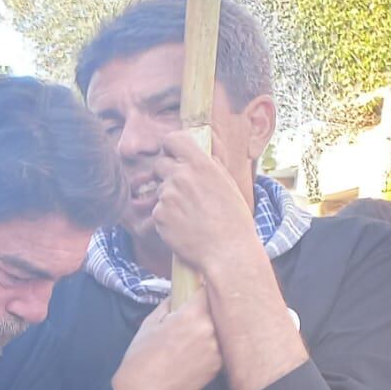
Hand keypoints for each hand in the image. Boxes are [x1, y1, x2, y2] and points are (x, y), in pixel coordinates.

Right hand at [112, 298, 223, 389]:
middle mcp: (208, 329)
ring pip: (220, 331)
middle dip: (207, 312)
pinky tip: (192, 357)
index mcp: (190, 315)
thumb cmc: (141, 356)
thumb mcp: (150, 323)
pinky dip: (210, 350)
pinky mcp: (218, 366)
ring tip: (191, 342)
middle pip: (217, 311)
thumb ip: (170, 304)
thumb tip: (181, 293)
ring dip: (211, 332)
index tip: (200, 293)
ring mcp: (216, 349)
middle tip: (192, 320)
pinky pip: (219, 350)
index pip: (209, 292)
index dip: (204, 291)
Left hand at [150, 131, 257, 272]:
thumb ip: (211, 165)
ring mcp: (167, 195)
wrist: (226, 250)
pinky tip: (183, 226)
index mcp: (201, 164)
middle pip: (160, 164)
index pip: (173, 139)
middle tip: (183, 190)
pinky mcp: (158, 215)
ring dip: (169, 198)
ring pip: (159, 190)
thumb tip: (203, 151)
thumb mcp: (228, 183)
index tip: (173, 154)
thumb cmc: (233, 218)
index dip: (170, 146)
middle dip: (167, 174)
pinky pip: (157, 210)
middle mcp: (181, 176)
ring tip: (190, 213)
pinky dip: (166, 217)